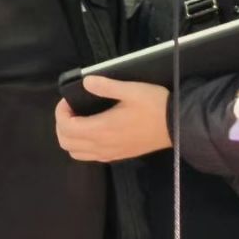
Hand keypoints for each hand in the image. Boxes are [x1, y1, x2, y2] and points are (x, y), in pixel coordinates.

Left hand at [55, 77, 171, 162]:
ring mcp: (109, 153)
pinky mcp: (117, 156)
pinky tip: (93, 130)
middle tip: (71, 109)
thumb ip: (106, 86)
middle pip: (66, 143)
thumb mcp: (131, 89)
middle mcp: (101, 145)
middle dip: (61, 125)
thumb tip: (86, 82)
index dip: (60, 112)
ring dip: (70, 137)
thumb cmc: (155, 105)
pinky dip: (82, 146)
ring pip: (76, 153)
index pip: (66, 127)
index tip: (68, 100)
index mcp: (101, 129)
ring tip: (79, 120)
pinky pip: (90, 156)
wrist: (177, 126)